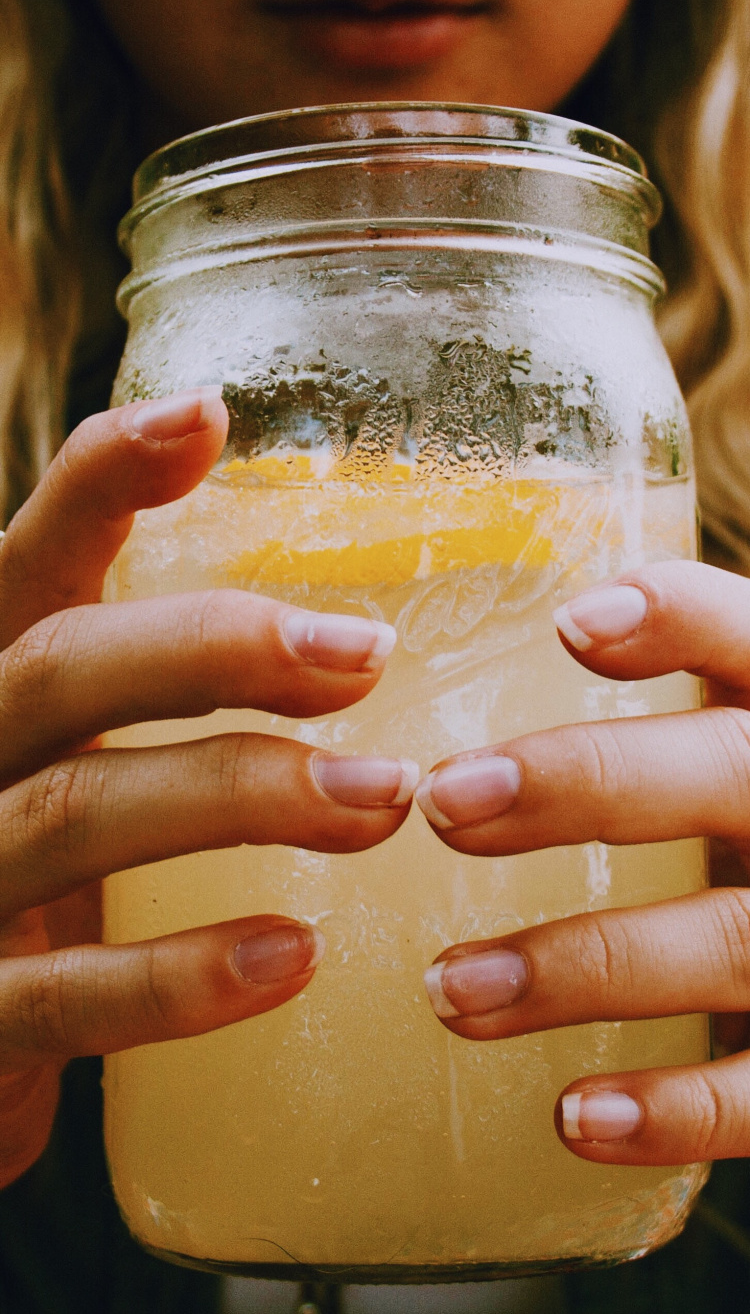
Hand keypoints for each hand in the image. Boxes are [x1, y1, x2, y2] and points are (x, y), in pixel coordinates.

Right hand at [0, 388, 415, 1187]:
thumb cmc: (45, 884)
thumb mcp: (81, 761)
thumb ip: (155, 692)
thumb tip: (347, 627)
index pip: (32, 557)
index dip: (101, 478)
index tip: (206, 418)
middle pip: (61, 669)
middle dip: (214, 649)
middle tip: (365, 652)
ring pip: (73, 811)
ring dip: (238, 796)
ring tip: (384, 800)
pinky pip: (59, 998)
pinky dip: (178, 979)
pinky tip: (295, 956)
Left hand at [416, 561, 749, 1165]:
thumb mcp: (745, 726)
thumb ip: (679, 687)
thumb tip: (546, 633)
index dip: (679, 620)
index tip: (572, 627)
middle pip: (728, 774)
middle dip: (589, 783)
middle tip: (446, 802)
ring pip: (727, 941)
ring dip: (583, 966)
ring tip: (451, 986)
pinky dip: (675, 1110)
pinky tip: (574, 1116)